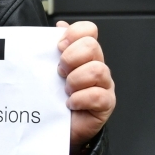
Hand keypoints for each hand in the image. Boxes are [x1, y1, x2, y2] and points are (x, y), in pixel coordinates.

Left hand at [56, 21, 115, 148]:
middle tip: (60, 71)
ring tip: (65, 90)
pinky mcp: (105, 104)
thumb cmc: (54, 97)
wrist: (56, 128)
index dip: (75, 33)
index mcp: (83, 54)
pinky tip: (71, 103)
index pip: (88, 31)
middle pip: (92, 47)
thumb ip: (53, 48)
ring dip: (75, 80)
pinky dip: (81, 99)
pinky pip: (98, 95)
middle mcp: (95, 66)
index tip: (59, 46)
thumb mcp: (49, 71)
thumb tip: (59, 25)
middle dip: (71, 57)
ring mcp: (103, 84)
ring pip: (97, 70)